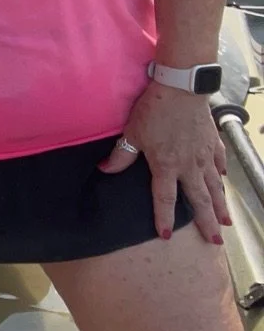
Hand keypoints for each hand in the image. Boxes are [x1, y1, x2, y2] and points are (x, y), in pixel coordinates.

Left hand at [99, 82, 231, 242]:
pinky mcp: (213, 142)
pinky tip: (222, 181)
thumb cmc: (154, 109)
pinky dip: (221, 174)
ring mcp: (205, 154)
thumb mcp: (132, 133)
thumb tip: (104, 169)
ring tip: (225, 222)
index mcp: (166, 165)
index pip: (165, 198)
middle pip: (199, 199)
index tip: (166, 235)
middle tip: (215, 241)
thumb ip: (121, 155)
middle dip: (206, 221)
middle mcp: (189, 165)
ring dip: (220, 205)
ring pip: (214, 186)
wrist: (182, 89)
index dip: (164, 217)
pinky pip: (220, 163)